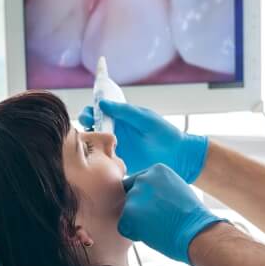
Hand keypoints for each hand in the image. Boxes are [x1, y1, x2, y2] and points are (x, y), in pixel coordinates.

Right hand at [78, 100, 208, 182]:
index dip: (90, 111)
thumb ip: (125, 111)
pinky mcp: (118, 162)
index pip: (99, 111)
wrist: (178, 156)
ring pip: (95, 143)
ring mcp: (116, 147)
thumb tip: (102, 103)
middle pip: (93, 126)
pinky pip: (102, 159)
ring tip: (90, 141)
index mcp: (120, 117)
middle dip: (86, 125)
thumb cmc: (164, 133)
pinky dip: (96, 158)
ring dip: (89, 141)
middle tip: (88, 126)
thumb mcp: (144, 118)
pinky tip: (95, 157)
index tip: (89, 113)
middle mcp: (115, 131)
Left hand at [118, 164, 224, 263]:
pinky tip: (152, 234)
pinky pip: (124, 226)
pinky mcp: (128, 214)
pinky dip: (134, 234)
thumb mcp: (177, 189)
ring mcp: (135, 196)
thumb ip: (159, 187)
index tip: (162, 209)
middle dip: (141, 210)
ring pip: (128, 212)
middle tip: (160, 220)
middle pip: (132, 197)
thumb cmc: (191, 216)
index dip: (149, 200)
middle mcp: (143, 179)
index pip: (140, 184)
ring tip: (158, 226)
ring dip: (138, 222)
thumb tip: (148, 194)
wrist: (195, 232)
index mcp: (156, 170)